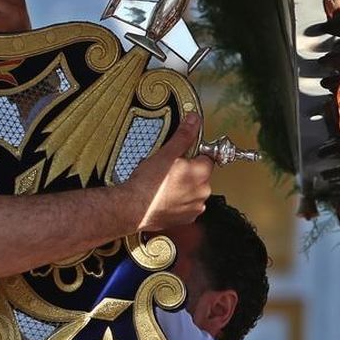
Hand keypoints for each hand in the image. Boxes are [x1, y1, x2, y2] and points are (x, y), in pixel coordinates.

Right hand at [122, 112, 212, 231]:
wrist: (133, 208)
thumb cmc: (147, 183)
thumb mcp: (166, 153)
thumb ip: (184, 135)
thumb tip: (194, 121)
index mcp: (202, 173)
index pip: (206, 157)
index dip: (191, 155)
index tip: (179, 157)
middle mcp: (203, 191)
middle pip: (200, 175)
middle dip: (187, 172)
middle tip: (167, 171)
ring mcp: (195, 206)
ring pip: (193, 191)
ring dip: (183, 187)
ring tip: (163, 185)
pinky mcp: (186, 219)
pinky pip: (187, 206)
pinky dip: (178, 202)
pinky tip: (164, 198)